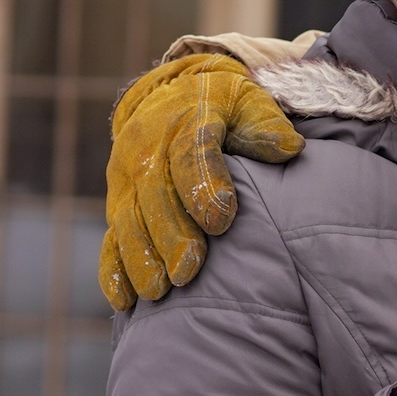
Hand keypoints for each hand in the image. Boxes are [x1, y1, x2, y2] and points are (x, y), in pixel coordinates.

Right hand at [98, 54, 304, 310]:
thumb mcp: (249, 102)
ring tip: (158, 291)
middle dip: (169, 235)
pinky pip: (110, 237)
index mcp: (185, 121)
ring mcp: (126, 179)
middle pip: (154, 194)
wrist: (172, 95)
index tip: (221, 222)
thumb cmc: (224, 106)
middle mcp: (147, 149)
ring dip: (140, 257)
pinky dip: (113, 270)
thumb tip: (287, 148)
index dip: (204, 187)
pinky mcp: (117, 202)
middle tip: (187, 272)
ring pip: (127, 219)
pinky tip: (125, 300)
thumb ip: (266, 125)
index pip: (192, 153)